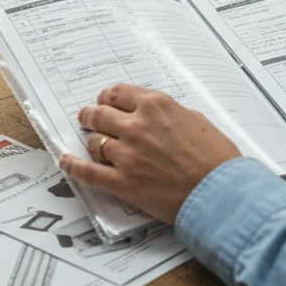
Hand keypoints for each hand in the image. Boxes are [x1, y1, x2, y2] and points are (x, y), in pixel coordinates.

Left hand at [61, 83, 240, 223]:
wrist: (219, 192)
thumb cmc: (216, 158)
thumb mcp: (196, 120)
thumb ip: (170, 114)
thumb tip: (156, 117)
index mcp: (156, 106)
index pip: (118, 93)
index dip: (108, 97)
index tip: (105, 101)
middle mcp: (137, 126)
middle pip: (100, 114)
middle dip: (92, 115)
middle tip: (88, 117)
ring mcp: (126, 155)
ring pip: (94, 142)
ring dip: (92, 141)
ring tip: (91, 142)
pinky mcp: (122, 182)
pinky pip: (88, 172)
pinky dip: (73, 167)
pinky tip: (66, 162)